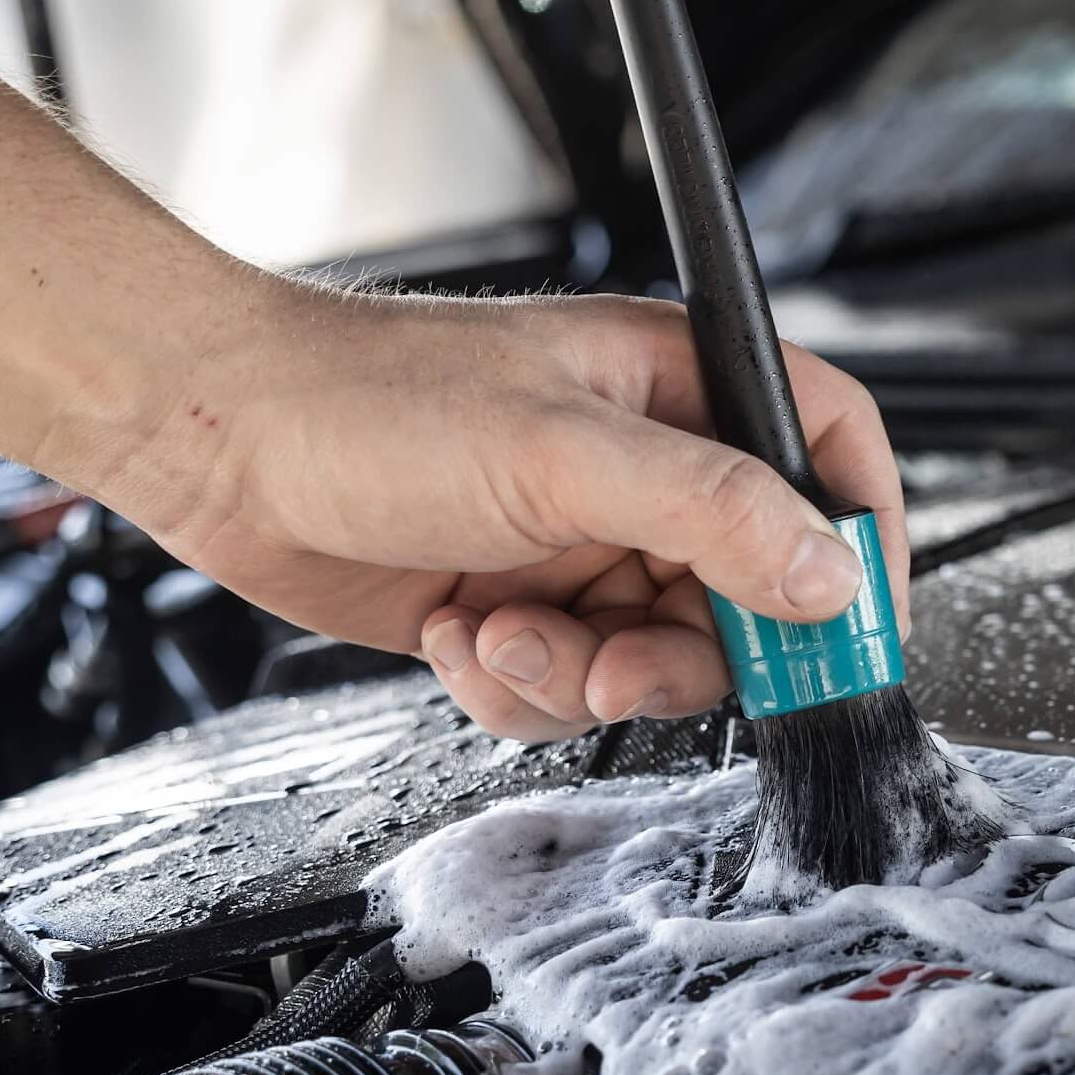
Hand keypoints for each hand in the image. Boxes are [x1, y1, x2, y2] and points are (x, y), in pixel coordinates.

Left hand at [138, 288, 906, 741]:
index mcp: (680, 389)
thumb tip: (831, 574)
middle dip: (687, 655)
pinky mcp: (521, 602)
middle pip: (751, 592)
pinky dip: (518, 684)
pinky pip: (570, 683)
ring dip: (583, 675)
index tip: (850, 632)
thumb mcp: (561, 452)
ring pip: (655, 655)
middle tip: (622, 673)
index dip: (859, 542)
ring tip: (509, 638)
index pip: (827, 451)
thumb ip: (712, 512)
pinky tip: (460, 635)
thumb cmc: (369, 396)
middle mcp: (644, 465)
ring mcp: (582, 538)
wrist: (216, 438)